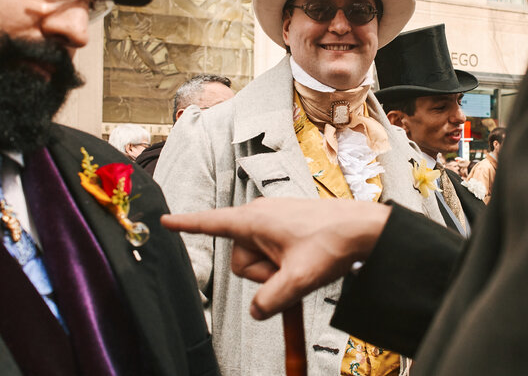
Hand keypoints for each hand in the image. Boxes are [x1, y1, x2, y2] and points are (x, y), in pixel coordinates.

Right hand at [161, 197, 389, 318]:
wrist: (363, 228)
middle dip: (261, 273)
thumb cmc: (332, 242)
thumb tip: (256, 311)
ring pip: (256, 258)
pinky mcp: (284, 226)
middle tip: (290, 270)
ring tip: (301, 263)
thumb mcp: (299, 279)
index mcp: (253, 219)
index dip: (186, 225)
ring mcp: (272, 220)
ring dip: (275, 270)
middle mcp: (259, 215)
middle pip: (240, 258)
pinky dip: (282, 264)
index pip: (210, 223)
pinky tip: (300, 262)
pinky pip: (270, 252)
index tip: (164, 221)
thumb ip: (270, 299)